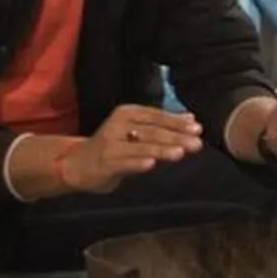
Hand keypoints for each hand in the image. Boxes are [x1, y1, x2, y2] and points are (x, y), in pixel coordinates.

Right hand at [65, 104, 202, 193]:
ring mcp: (111, 143)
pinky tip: (150, 165)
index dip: (177, 122)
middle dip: (176, 137)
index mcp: (128, 113)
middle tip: (196, 143)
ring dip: (162, 149)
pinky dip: (137, 163)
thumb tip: (191, 118)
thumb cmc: (113, 147)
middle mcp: (118, 124)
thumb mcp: (136, 132)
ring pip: (141, 146)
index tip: (198, 128)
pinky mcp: (105, 162)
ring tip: (180, 152)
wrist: (78, 164)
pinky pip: (124, 162)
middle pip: (152, 130)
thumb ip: (161, 125)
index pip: (157, 116)